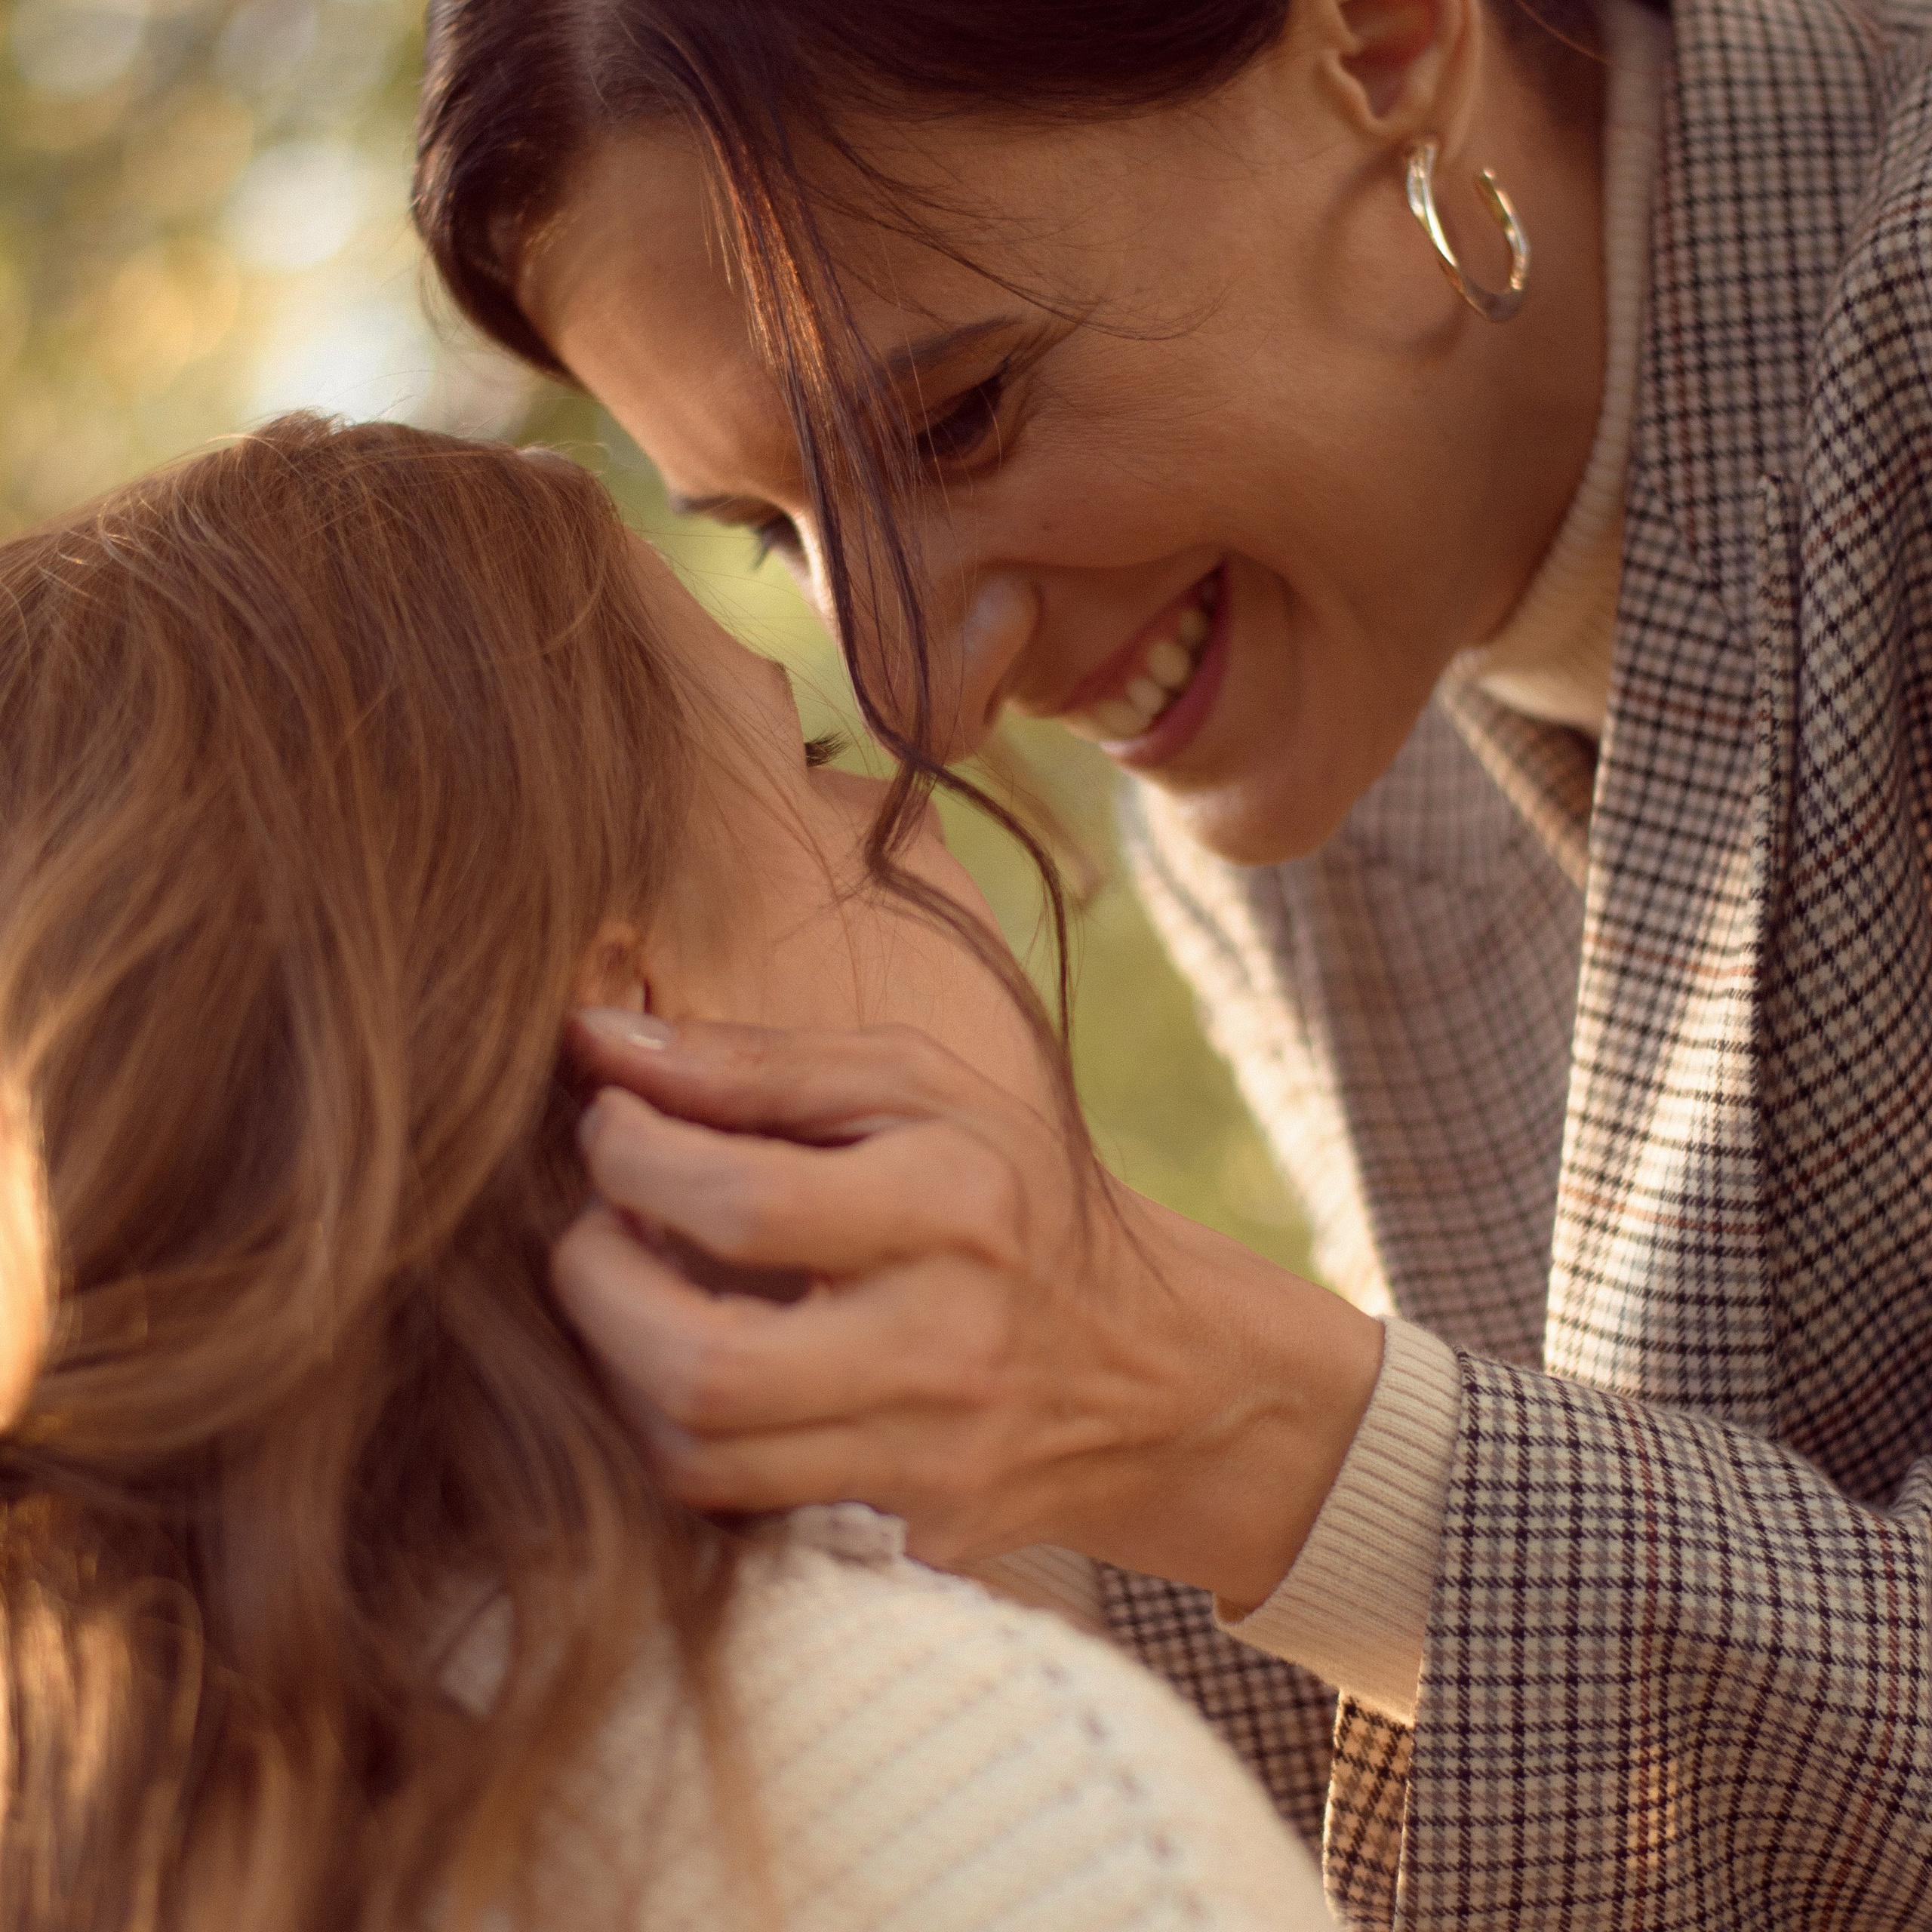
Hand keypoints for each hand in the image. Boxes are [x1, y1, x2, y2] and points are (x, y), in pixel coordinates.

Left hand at [552, 1013, 1384, 1609]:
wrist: (1160, 1365)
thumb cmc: (1012, 1190)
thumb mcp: (917, 1090)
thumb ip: (756, 1065)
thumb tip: (591, 1037)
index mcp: (955, 1199)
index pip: (739, 1200)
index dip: (626, 1161)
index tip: (609, 1131)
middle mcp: (949, 1338)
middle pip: (702, 1364)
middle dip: (592, 1292)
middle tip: (588, 1233)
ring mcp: (934, 1452)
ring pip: (699, 1458)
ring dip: (618, 1372)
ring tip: (629, 1297)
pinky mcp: (919, 1528)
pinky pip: (741, 1503)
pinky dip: (678, 1434)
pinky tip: (685, 1369)